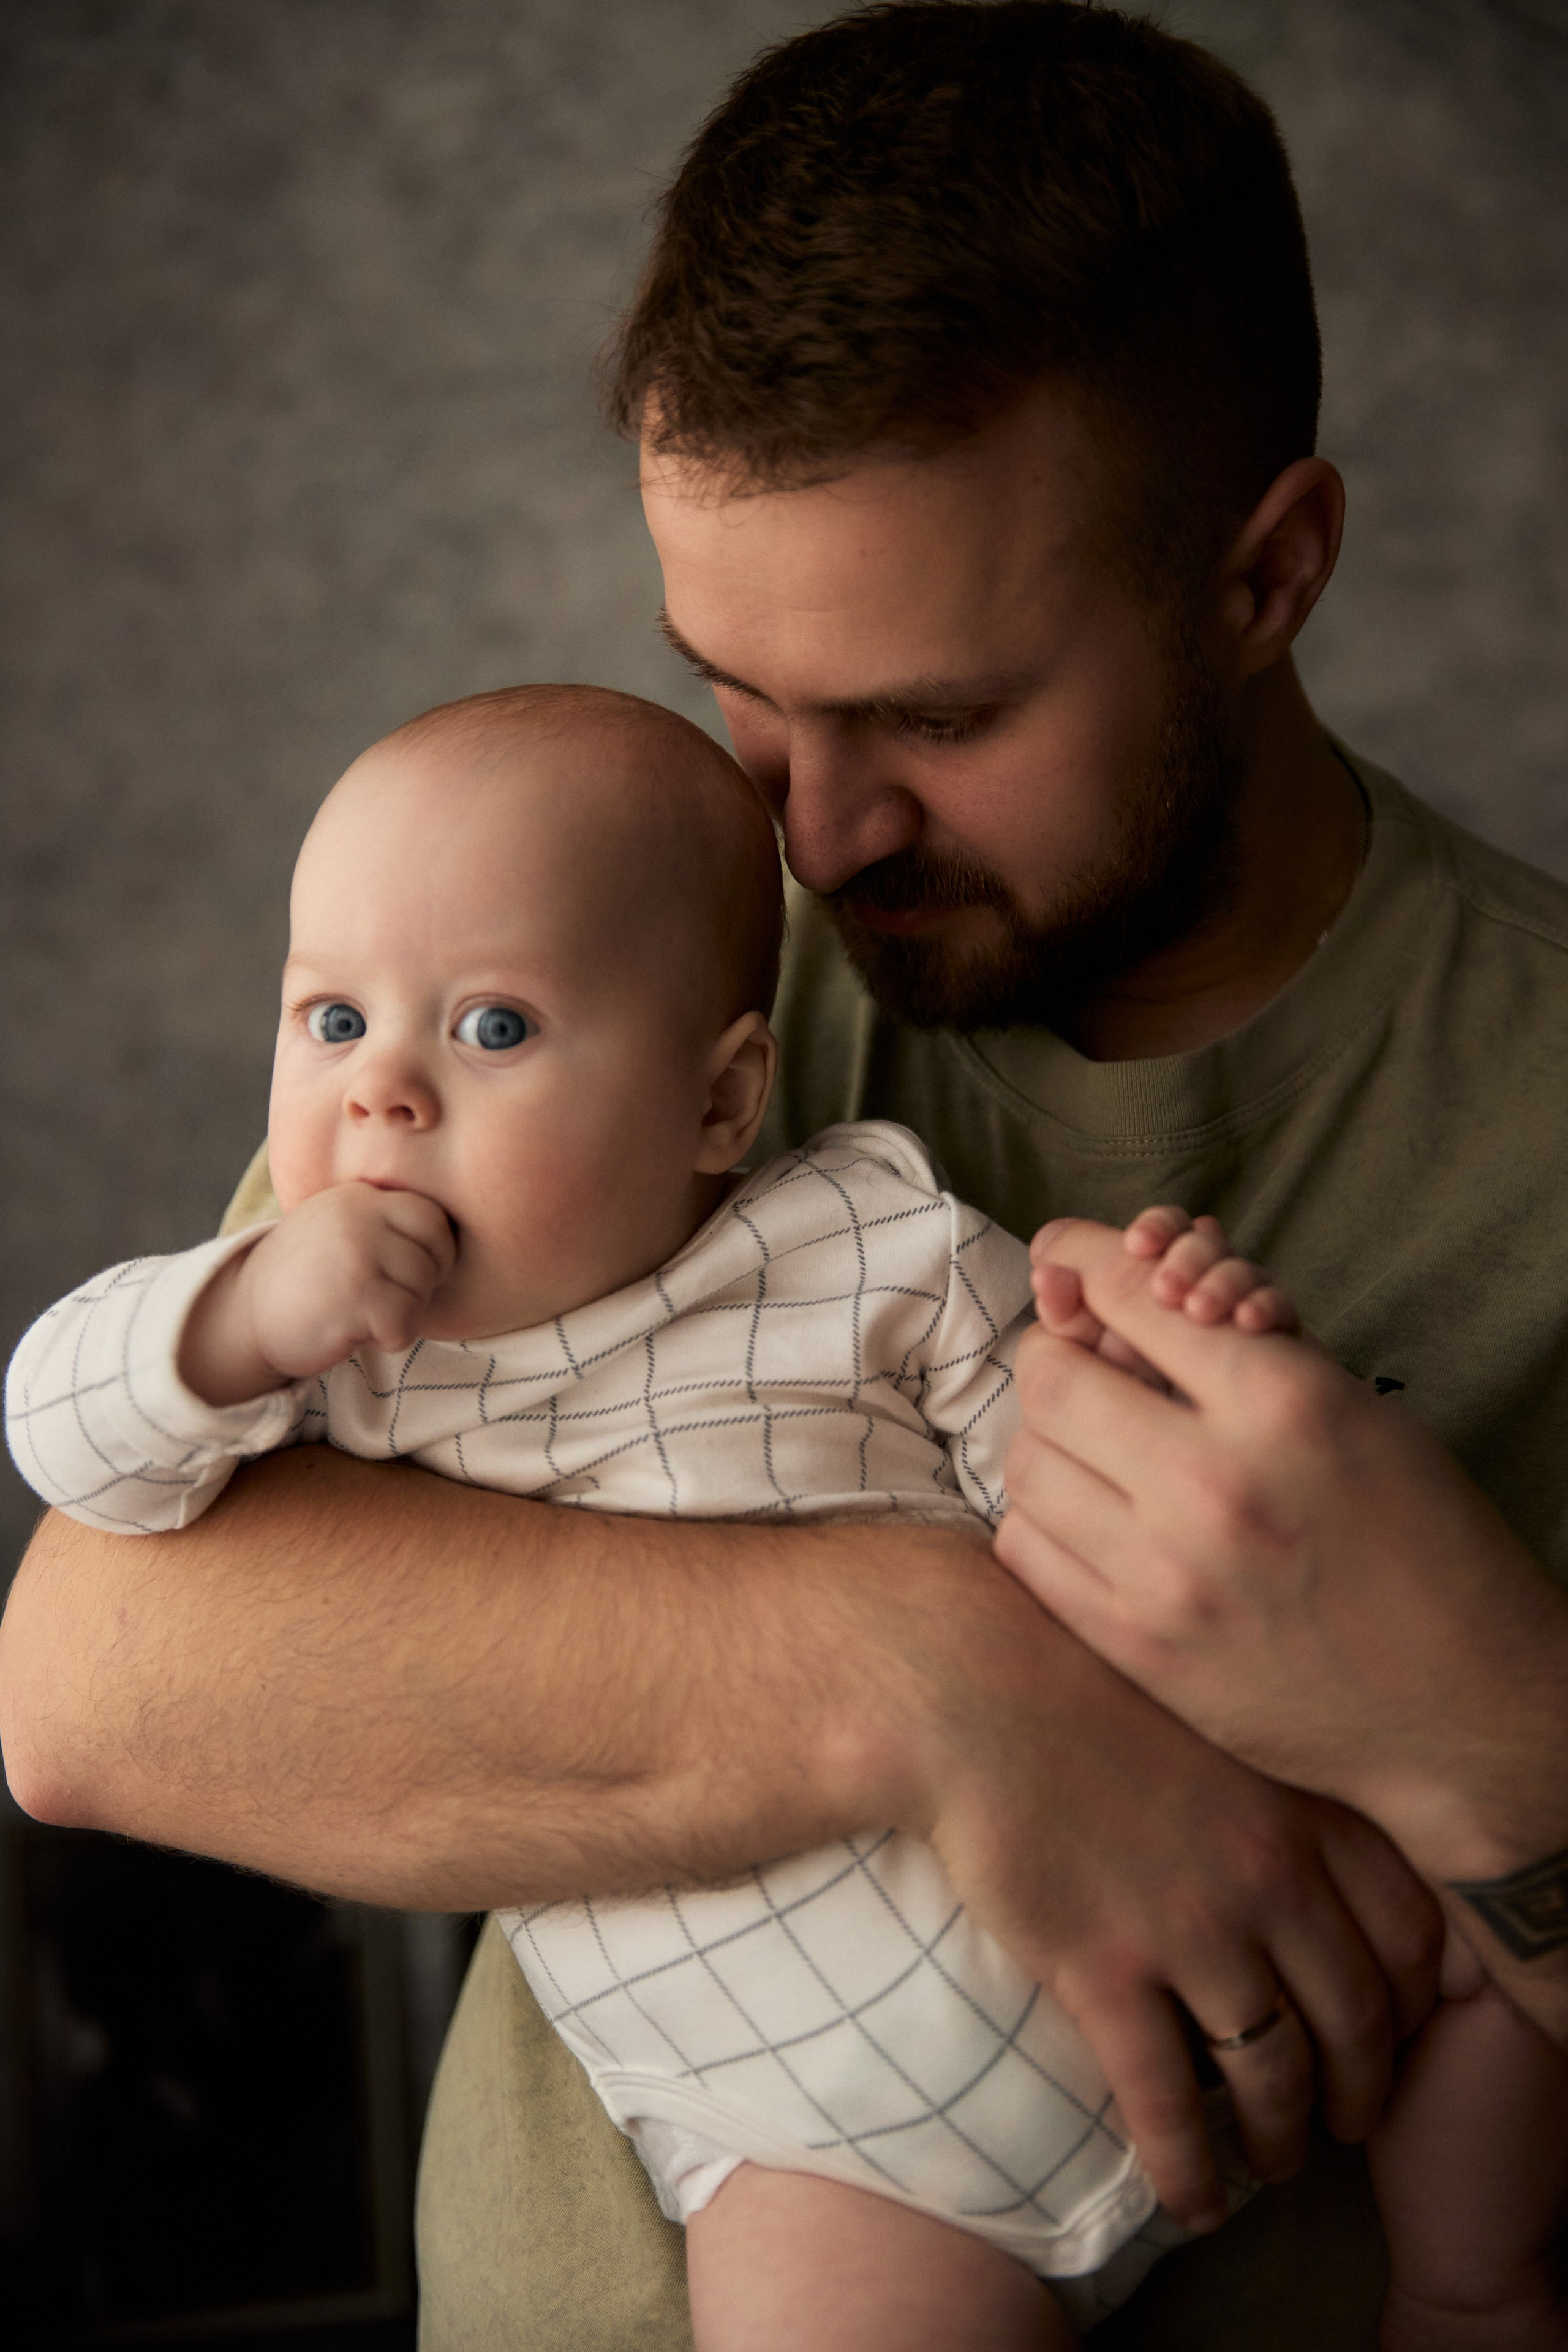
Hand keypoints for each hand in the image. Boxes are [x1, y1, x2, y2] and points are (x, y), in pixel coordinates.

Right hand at [180, 1183, 455, 1404]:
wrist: (242, 1316)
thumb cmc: (303, 1281)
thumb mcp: (337, 1229)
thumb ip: (382, 1222)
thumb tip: (451, 1235)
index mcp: (358, 1198)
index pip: (430, 1215)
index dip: (434, 1251)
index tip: (409, 1275)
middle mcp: (359, 1216)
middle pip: (435, 1251)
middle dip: (423, 1285)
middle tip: (389, 1300)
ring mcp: (356, 1253)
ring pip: (422, 1288)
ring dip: (404, 1314)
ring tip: (364, 1315)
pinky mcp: (352, 1295)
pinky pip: (404, 1321)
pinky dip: (392, 1337)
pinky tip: (360, 1334)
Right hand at [901, 1577, 1440, 2230]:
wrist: (971, 1689)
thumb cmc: (1079, 1687)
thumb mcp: (1211, 1717)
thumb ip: (1272, 1785)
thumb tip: (1302, 1853)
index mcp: (1299, 1806)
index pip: (1408, 1932)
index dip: (1412, 2000)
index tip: (1394, 2032)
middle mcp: (1268, 1874)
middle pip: (1356, 2017)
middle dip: (1361, 2088)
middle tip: (1348, 2123)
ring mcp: (1189, 1926)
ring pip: (1274, 2072)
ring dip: (1280, 2139)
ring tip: (1269, 2167)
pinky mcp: (1103, 1969)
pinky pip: (1167, 2101)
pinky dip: (1187, 2167)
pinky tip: (1187, 2200)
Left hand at [995, 1217, 1567, 1888]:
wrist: (1465, 1705)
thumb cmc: (1425, 1541)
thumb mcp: (1358, 1412)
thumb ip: (1242, 1356)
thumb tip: (1123, 1301)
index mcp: (1284, 1402)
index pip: (1127, 1293)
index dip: (1083, 1263)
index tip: (1067, 1264)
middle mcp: (1213, 1483)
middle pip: (1051, 1377)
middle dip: (1057, 1355)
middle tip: (1079, 1366)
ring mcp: (1165, 1575)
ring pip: (1026, 1463)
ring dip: (1048, 1440)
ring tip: (1089, 1447)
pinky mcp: (1138, 1649)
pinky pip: (1029, 1553)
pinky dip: (1045, 1520)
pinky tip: (1086, 1517)